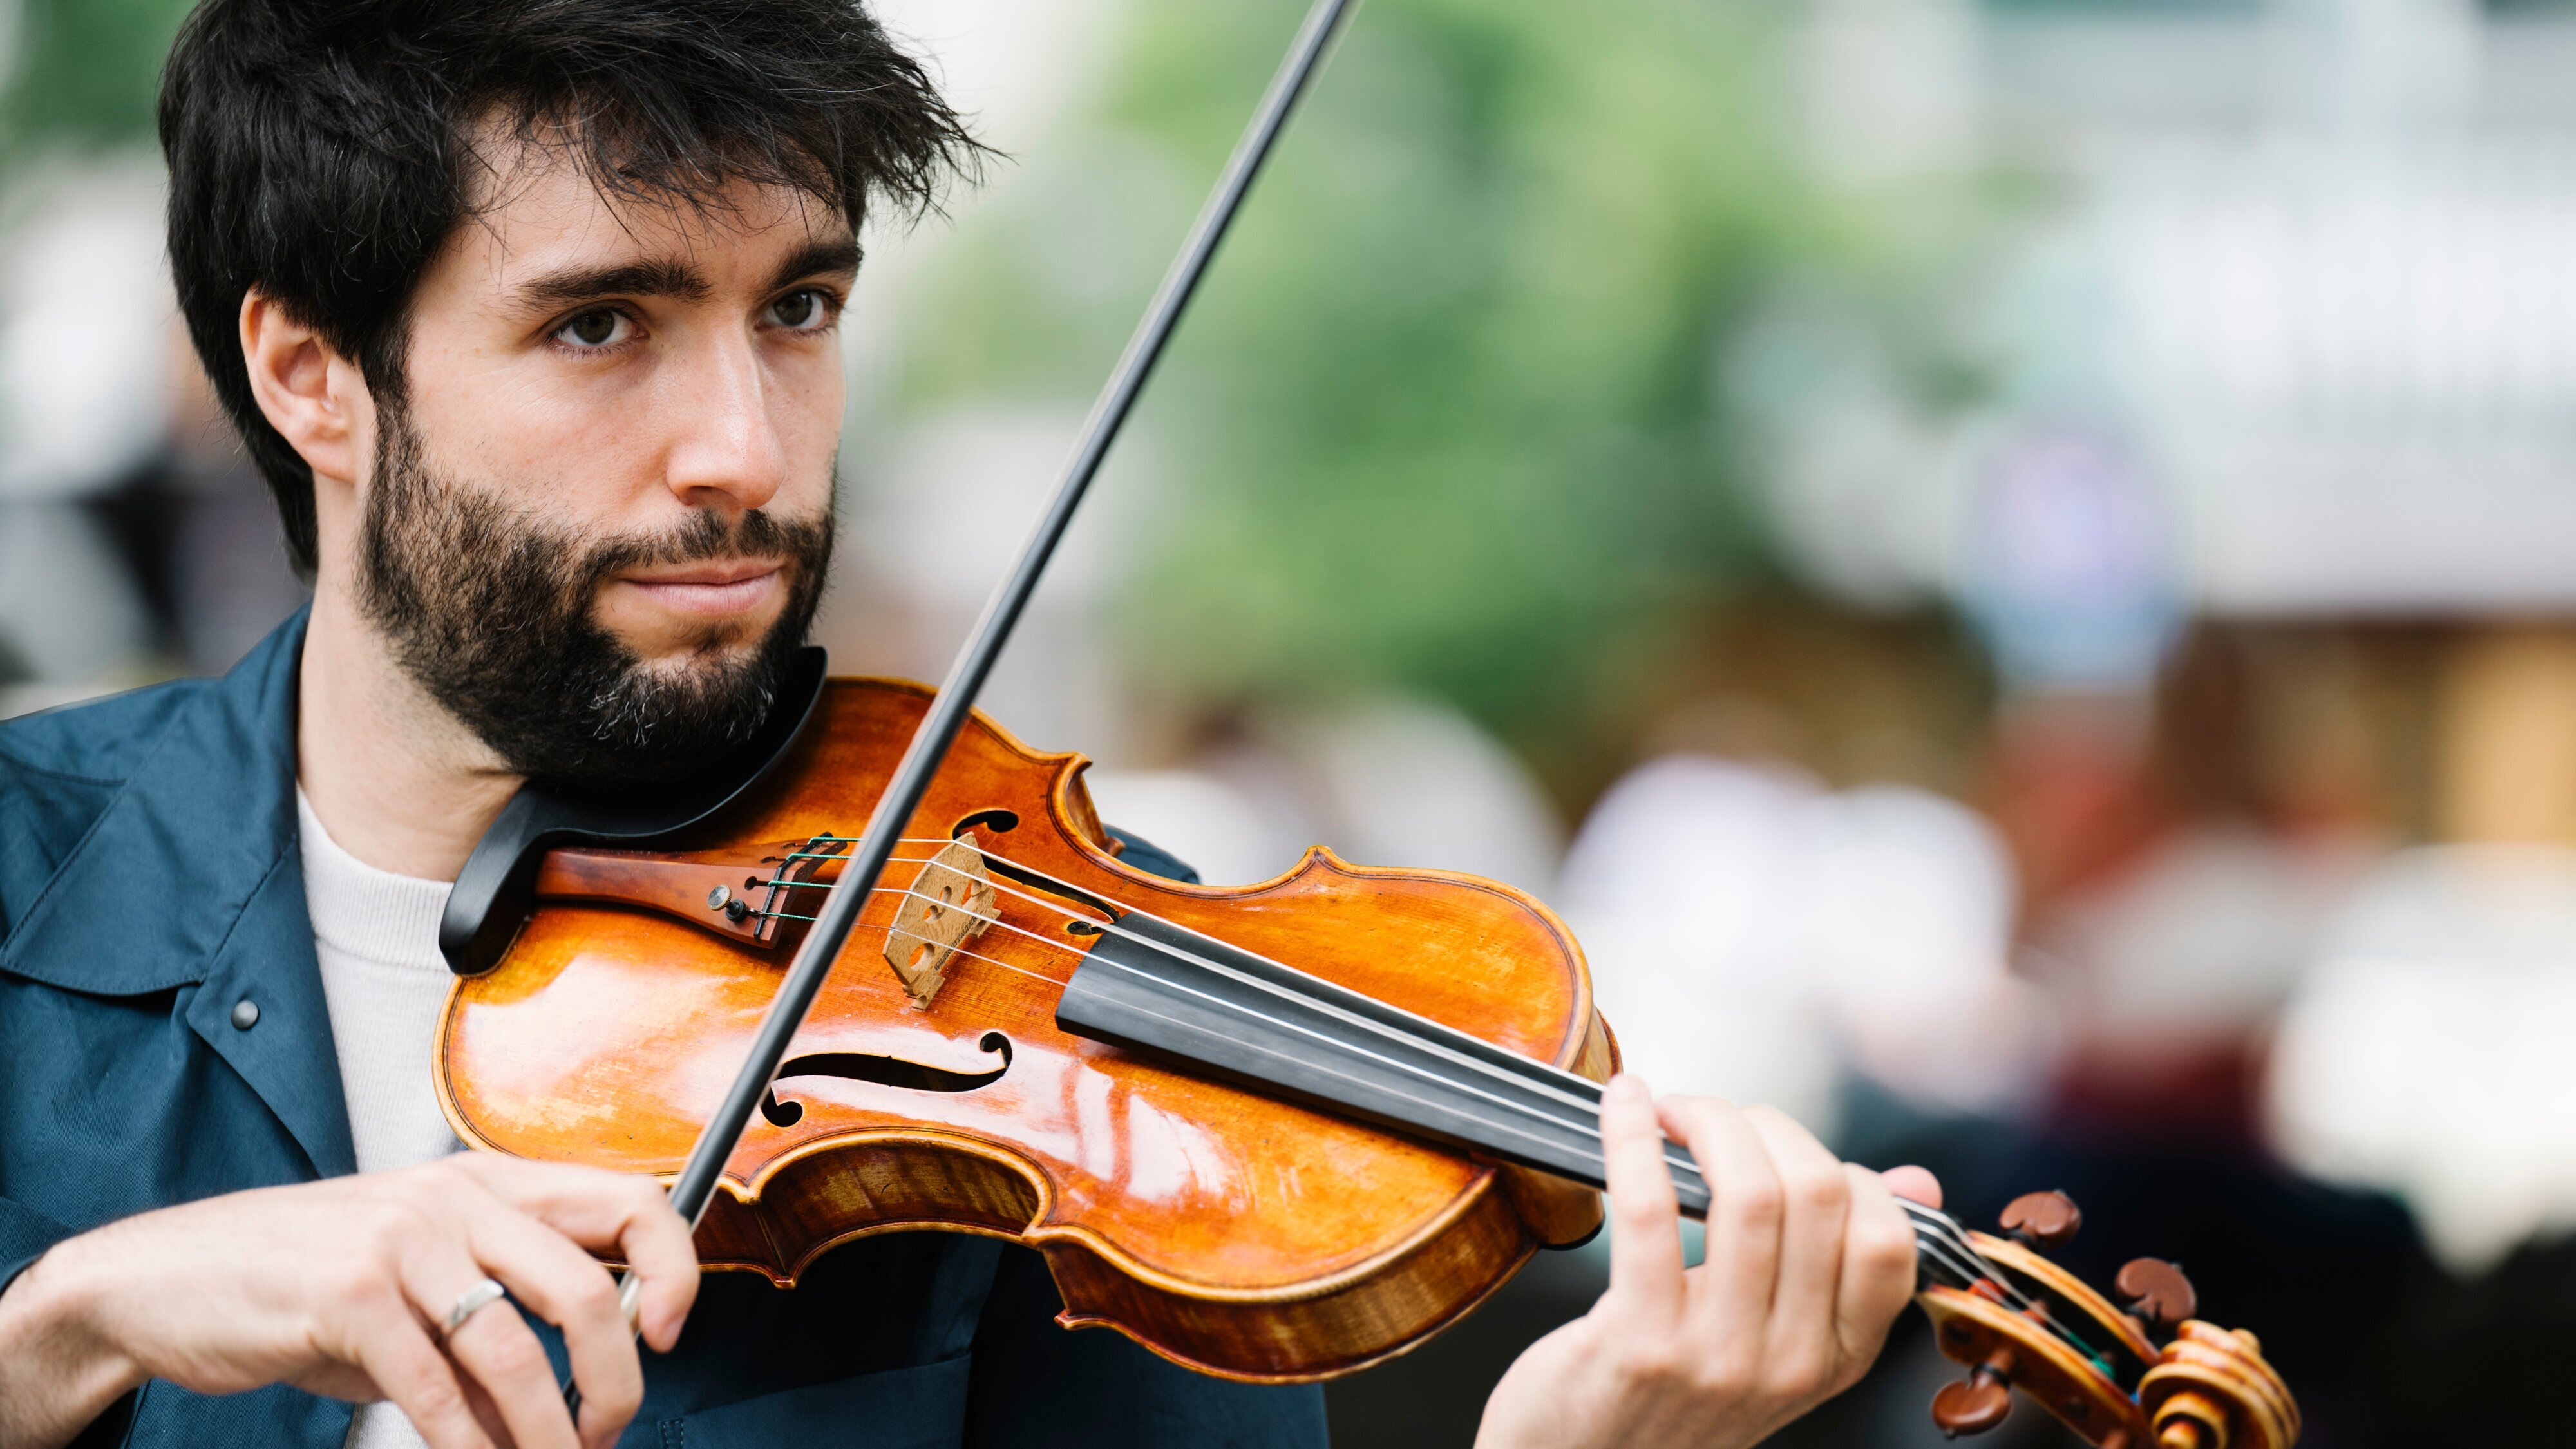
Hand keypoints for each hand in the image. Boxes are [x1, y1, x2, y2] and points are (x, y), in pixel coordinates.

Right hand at [0, 1155, 695, 1448]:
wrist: (163, 1278)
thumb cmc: (300, 1278)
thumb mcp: (414, 1286)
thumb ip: (491, 1330)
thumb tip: (563, 1407)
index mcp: (489, 1181)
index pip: (628, 1201)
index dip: (672, 1268)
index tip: (668, 1334)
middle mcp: (455, 1197)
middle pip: (585, 1286)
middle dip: (614, 1378)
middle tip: (606, 1429)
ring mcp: (400, 1241)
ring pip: (515, 1348)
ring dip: (546, 1428)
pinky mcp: (347, 1296)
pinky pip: (436, 1388)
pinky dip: (471, 1445)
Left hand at [1476, 1076, 1937, 1448]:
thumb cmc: (1670, 1398)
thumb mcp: (1775, 1345)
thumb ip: (1839, 1268)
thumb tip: (1914, 1182)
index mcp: (1834, 1358)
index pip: (1887, 1242)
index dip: (1845, 1172)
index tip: (1790, 1152)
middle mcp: (1788, 1363)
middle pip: (1817, 1196)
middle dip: (1764, 1126)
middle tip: (1716, 1119)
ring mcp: (1717, 1356)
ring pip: (1748, 1195)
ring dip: (1707, 1121)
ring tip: (1673, 1112)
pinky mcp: (1639, 1342)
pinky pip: (1651, 1210)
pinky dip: (1631, 1139)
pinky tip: (1626, 1109)